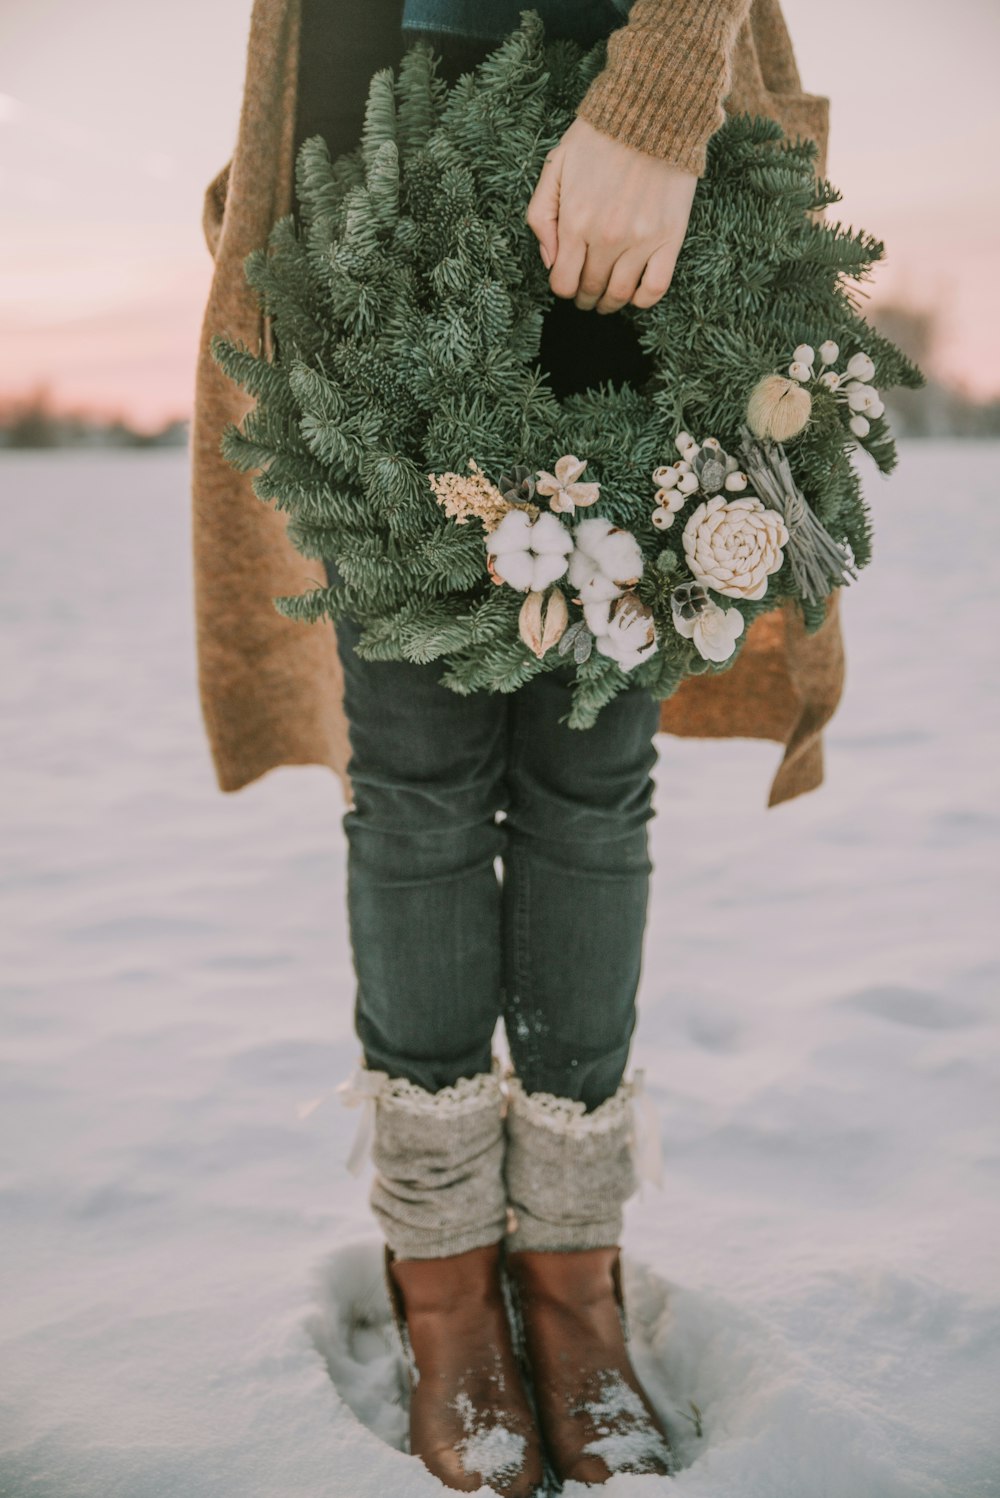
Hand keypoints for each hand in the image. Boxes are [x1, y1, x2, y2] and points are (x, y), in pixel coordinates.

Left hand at [525, 116, 697, 313]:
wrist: (652, 110)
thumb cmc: (599, 137)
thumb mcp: (555, 167)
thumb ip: (541, 215)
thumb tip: (549, 260)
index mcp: (575, 221)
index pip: (563, 282)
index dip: (563, 287)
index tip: (568, 281)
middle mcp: (606, 237)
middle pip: (590, 291)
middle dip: (584, 297)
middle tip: (586, 293)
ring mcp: (640, 240)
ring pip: (619, 295)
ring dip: (609, 303)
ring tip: (607, 297)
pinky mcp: (670, 237)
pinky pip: (656, 288)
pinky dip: (642, 299)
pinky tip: (635, 292)